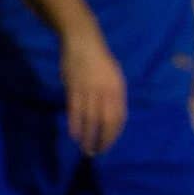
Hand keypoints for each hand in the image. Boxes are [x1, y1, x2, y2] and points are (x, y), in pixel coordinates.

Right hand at [62, 25, 126, 153]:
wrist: (83, 42)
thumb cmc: (100, 59)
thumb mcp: (114, 76)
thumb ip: (113, 95)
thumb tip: (111, 115)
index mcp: (118, 88)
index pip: (119, 117)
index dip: (114, 133)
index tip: (109, 145)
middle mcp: (106, 91)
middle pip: (106, 121)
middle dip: (103, 139)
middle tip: (97, 152)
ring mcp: (89, 90)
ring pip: (90, 119)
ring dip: (88, 136)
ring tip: (86, 149)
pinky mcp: (74, 89)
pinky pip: (75, 111)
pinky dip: (75, 126)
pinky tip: (75, 136)